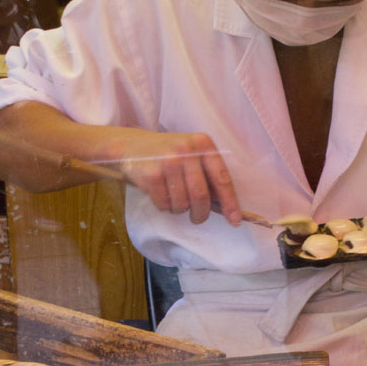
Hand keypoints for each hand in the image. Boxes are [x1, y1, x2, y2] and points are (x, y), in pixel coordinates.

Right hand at [112, 128, 241, 225]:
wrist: (132, 145)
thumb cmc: (168, 155)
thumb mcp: (191, 155)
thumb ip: (208, 175)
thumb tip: (226, 207)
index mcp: (203, 144)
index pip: (222, 178)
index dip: (230, 203)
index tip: (234, 221)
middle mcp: (187, 150)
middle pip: (201, 195)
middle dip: (201, 213)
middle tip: (197, 218)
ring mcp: (168, 161)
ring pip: (182, 203)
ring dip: (179, 209)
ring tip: (174, 199)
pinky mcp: (152, 174)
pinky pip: (164, 204)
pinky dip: (164, 207)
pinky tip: (160, 195)